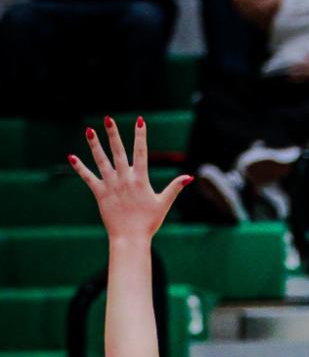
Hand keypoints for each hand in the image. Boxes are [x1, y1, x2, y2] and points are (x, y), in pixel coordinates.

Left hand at [68, 118, 191, 240]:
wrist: (130, 238)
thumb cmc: (148, 222)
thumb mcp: (163, 203)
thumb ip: (175, 187)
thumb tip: (189, 177)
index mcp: (140, 179)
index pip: (141, 152)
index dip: (140, 135)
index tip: (140, 120)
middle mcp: (124, 179)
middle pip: (118, 151)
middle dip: (113, 134)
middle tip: (108, 119)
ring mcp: (111, 185)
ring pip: (101, 160)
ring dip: (94, 145)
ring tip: (89, 130)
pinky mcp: (100, 193)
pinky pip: (88, 178)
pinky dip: (79, 168)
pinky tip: (71, 157)